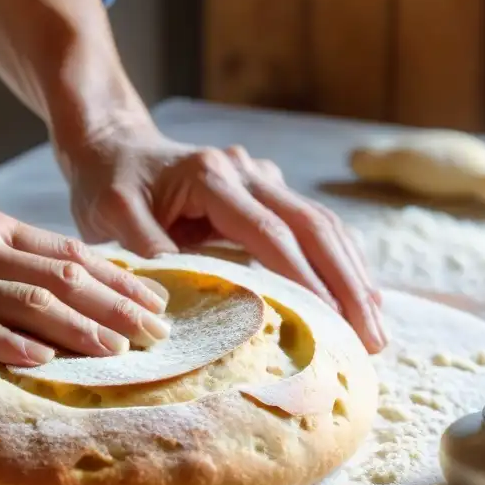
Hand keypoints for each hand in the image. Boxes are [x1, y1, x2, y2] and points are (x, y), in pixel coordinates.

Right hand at [0, 208, 169, 368]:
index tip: (155, 305)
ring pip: (27, 300)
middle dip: (115, 304)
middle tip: (155, 333)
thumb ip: (3, 267)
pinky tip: (44, 361)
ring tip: (117, 351)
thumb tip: (65, 299)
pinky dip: (10, 345)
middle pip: (61, 275)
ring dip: (78, 326)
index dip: (118, 279)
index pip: (68, 254)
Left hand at [61, 125, 386, 353]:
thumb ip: (145, 251)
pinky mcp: (267, 193)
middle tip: (371, 339)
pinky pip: (313, 227)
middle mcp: (248, 172)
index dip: (305, 279)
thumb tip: (176, 306)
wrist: (114, 145)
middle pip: (314, 227)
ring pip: (324, 225)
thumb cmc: (109, 183)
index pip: (271, 232)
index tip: (331, 322)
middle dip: (347, 285)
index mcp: (212, 177)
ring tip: (375, 328)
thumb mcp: (112, 215)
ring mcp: (263, 179)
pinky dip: (338, 263)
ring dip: (352, 276)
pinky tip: (358, 298)